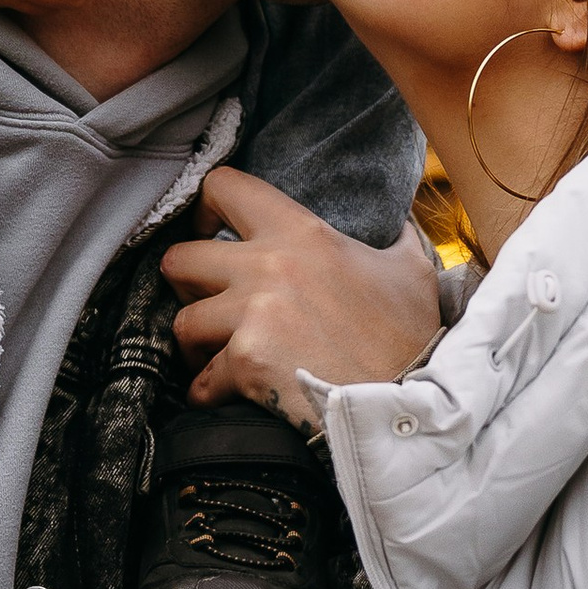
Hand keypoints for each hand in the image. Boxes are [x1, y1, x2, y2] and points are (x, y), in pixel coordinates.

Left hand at [160, 167, 443, 428]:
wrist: (409, 400)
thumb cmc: (409, 335)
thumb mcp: (409, 269)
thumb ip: (393, 235)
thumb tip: (395, 217)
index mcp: (301, 232)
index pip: (224, 188)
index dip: (205, 207)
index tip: (210, 230)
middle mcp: (267, 267)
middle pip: (178, 260)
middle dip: (186, 285)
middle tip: (206, 301)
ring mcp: (252, 316)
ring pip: (181, 324)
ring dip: (196, 344)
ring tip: (214, 355)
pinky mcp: (246, 364)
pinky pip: (200, 382)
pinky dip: (209, 392)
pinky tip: (227, 395)